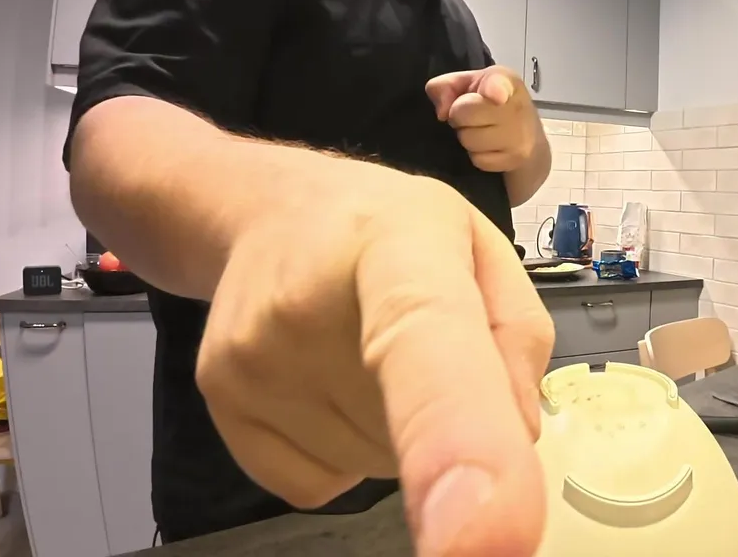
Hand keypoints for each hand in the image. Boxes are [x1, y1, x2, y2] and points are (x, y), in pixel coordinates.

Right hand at [196, 166, 554, 555]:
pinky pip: (319, 485)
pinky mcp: (219, 398)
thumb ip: (518, 336)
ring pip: (375, 463)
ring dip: (394, 429)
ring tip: (367, 346)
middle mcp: (308, 301)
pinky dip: (344, 454)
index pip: (425, 336)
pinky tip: (334, 383)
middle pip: (416, 429)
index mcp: (398, 243)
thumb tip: (517, 437)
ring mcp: (254, 356)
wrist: (268, 212)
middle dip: (443, 411)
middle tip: (416, 333)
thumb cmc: (387, 231)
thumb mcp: (478, 246)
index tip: (489, 536)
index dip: (457, 436)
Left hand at [426, 67, 539, 172]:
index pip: (499, 83)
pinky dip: (478, 155)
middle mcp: (516, 107)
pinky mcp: (514, 160)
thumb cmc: (493, 104)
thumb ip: (446, 86)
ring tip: (481, 130)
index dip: (494, 89)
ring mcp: (518, 137)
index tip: (495, 96)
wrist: (530, 138)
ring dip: (467, 136)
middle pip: (462, 113)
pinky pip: (478, 160)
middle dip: (459, 116)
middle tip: (472, 116)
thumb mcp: (470, 83)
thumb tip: (441, 111)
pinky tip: (489, 146)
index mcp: (506, 81)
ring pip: (467, 139)